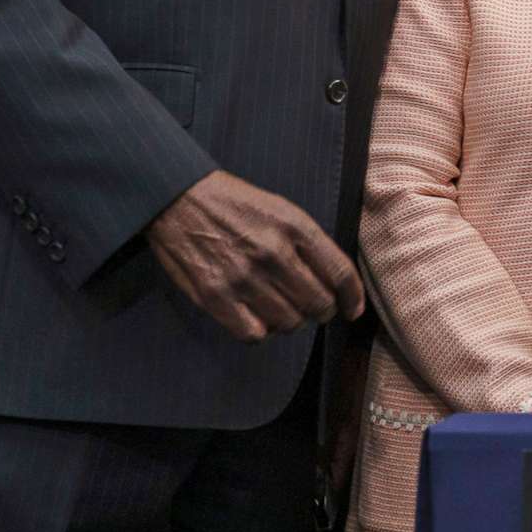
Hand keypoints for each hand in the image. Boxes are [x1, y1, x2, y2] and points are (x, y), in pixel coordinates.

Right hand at [147, 169, 363, 342]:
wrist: (179, 197)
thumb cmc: (234, 204)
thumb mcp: (282, 209)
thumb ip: (309, 243)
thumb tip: (334, 282)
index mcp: (295, 227)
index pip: (340, 273)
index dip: (352, 298)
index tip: (352, 310)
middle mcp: (273, 253)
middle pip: (318, 304)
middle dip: (321, 311)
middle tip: (313, 309)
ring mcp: (243, 277)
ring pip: (289, 323)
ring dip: (291, 322)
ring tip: (282, 310)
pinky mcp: (214, 296)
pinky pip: (253, 334)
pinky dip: (261, 332)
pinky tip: (258, 319)